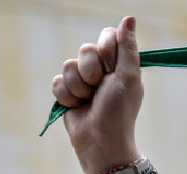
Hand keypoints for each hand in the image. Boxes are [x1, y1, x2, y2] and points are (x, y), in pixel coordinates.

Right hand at [51, 16, 142, 173]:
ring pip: (68, 66)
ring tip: (88, 101)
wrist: (100, 141)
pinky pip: (57, 82)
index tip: (111, 65)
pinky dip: (67, 97)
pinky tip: (77, 107)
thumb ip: (128, 47)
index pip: (106, 36)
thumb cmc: (119, 111)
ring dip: (79, 87)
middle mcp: (101, 70)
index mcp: (119, 64)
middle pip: (85, 49)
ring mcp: (82, 81)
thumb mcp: (128, 77)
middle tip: (100, 88)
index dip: (105, 48)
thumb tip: (129, 18)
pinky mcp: (67, 93)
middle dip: (91, 70)